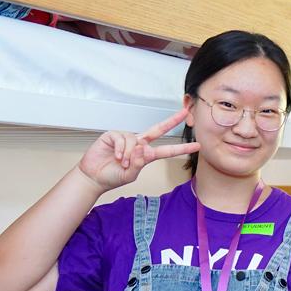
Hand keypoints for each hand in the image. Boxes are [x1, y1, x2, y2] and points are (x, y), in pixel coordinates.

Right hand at [77, 109, 199, 191]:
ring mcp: (126, 138)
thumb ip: (139, 163)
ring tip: (121, 163)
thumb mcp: (130, 174)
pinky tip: (116, 156)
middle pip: (157, 130)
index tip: (197, 145)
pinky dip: (121, 149)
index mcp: (146, 155)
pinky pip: (122, 138)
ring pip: (135, 141)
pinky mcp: (113, 135)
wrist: (93, 177)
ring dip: (129, 154)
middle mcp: (138, 143)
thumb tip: (144, 147)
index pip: (166, 150)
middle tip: (185, 112)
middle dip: (171, 121)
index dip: (181, 148)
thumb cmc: (113, 176)